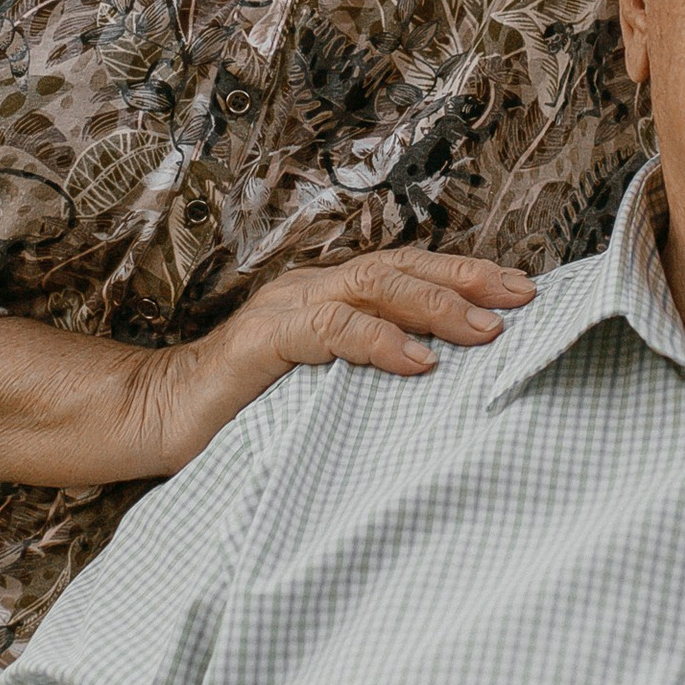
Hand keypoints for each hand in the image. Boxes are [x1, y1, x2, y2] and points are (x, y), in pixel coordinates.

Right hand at [164, 248, 534, 468]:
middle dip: (466, 280)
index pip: (408, 270)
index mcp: (330, 295)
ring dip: (434, 306)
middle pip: (400, 267)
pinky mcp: (262, 339)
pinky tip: (418, 361)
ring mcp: (285, 308)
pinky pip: (329, 329)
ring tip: (484, 331)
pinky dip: (378, 342)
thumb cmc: (249, 412)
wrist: (160, 418)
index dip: (466, 274)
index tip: (525, 290)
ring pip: (371, 285)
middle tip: (522, 299)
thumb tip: (455, 387)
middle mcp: (311, 288)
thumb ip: (375, 376)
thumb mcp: (328, 391)